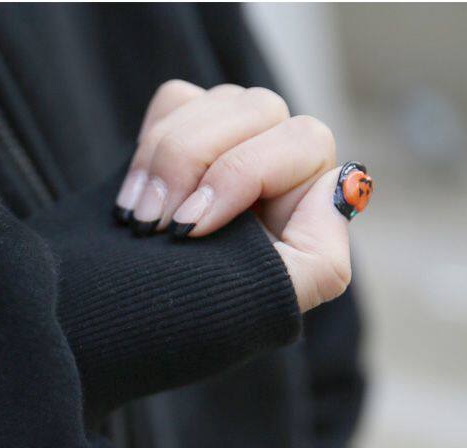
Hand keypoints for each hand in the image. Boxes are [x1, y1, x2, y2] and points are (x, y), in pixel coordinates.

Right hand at [115, 80, 362, 312]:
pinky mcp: (186, 134)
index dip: (240, 174)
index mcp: (312, 194)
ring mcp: (233, 142)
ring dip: (163, 159)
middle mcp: (280, 158)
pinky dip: (148, 144)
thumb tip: (333, 190)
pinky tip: (133, 200)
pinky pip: (174, 101)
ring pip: (212, 102)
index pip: (301, 140)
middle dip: (192, 161)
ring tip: (138, 220)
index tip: (191, 230)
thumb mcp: (272, 303)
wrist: (138, 327)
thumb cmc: (209, 318)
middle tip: (154, 224)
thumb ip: (322, 260)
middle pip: (256, 108)